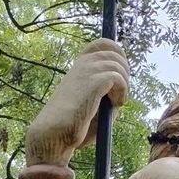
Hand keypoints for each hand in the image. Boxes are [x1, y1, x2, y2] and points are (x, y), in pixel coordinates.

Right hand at [25, 38, 129, 167]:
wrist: (54, 135)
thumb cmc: (73, 126)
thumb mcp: (94, 106)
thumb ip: (107, 94)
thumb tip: (123, 86)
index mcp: (80, 67)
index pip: (103, 44)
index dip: (118, 55)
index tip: (119, 77)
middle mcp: (82, 64)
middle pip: (115, 50)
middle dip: (124, 71)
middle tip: (118, 93)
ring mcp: (87, 71)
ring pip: (118, 65)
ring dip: (124, 85)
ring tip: (115, 102)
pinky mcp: (93, 82)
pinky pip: (118, 77)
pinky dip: (122, 92)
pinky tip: (114, 104)